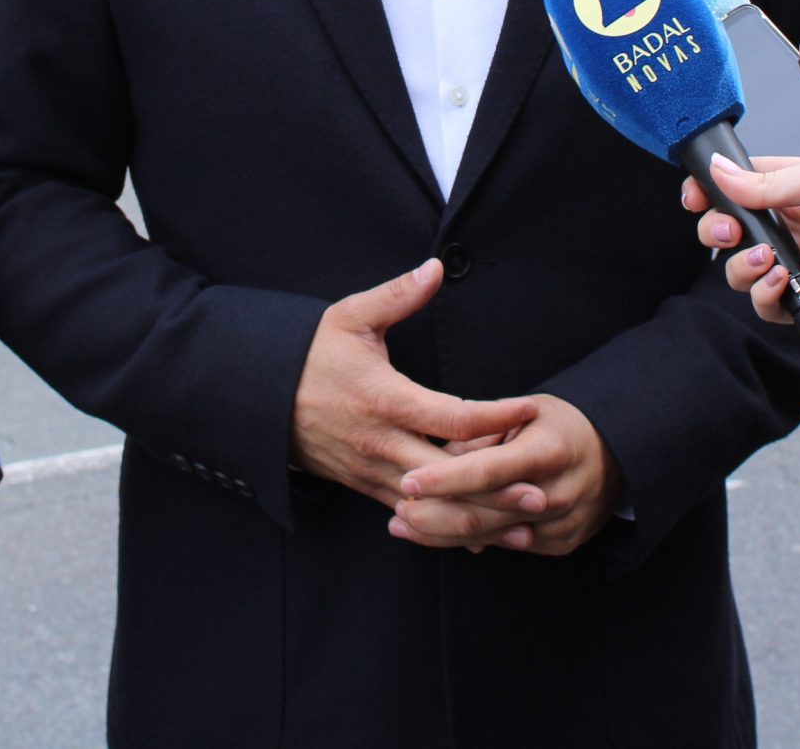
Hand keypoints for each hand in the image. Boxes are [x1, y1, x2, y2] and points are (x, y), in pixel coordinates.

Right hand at [289, 259, 540, 509]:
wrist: (255, 397)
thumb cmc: (308, 353)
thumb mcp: (349, 317)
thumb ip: (397, 295)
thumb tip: (436, 267)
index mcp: (385, 399)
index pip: (454, 416)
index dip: (497, 415)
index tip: (532, 408)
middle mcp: (382, 443)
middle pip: (450, 475)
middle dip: (497, 486)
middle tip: (543, 489)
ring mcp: (372, 471)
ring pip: (433, 506)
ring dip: (478, 516)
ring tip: (524, 524)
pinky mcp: (364, 487)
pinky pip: (412, 514)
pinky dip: (447, 525)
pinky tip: (481, 533)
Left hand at [386, 394, 623, 555]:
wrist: (617, 452)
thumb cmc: (559, 424)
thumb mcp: (524, 413)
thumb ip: (479, 435)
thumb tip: (432, 458)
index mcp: (549, 451)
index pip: (488, 472)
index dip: (444, 479)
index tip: (407, 482)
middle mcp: (558, 493)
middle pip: (485, 514)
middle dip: (434, 516)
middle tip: (397, 511)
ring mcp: (562, 524)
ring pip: (491, 538)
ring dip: (442, 533)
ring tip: (402, 524)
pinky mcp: (561, 544)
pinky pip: (508, 546)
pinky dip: (471, 540)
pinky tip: (438, 533)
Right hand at [683, 152, 799, 324]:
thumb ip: (765, 182)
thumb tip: (716, 171)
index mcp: (792, 189)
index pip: (737, 188)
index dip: (710, 193)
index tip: (694, 197)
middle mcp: (791, 226)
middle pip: (730, 233)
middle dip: (715, 232)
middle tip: (724, 231)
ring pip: (742, 271)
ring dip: (741, 266)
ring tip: (767, 259)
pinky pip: (768, 305)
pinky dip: (765, 294)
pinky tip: (784, 280)